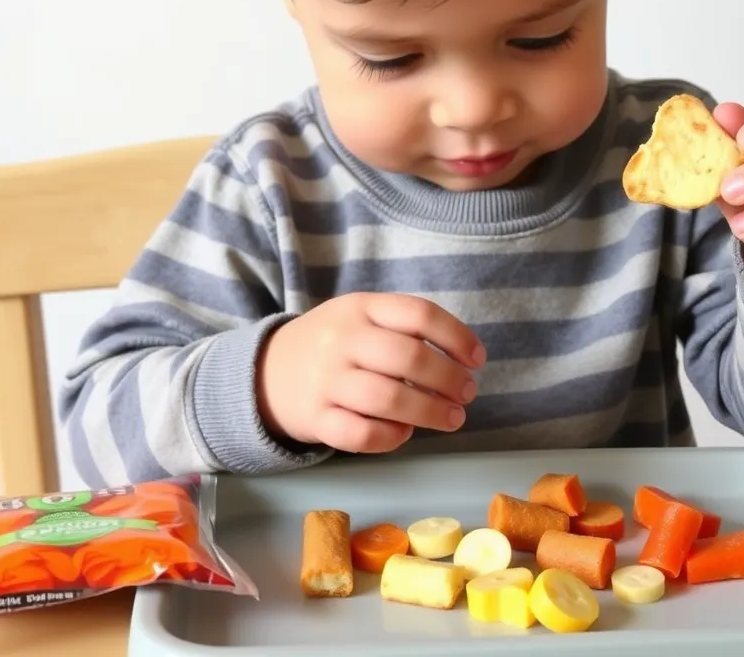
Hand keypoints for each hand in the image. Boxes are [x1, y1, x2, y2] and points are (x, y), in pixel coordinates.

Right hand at [256, 293, 485, 451]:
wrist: (266, 372)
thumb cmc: (333, 344)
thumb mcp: (361, 318)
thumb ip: (403, 329)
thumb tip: (461, 361)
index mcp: (360, 307)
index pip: (418, 314)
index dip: (456, 336)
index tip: (477, 359)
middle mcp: (342, 340)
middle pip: (408, 358)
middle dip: (448, 379)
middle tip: (467, 393)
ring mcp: (326, 381)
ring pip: (388, 400)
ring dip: (431, 412)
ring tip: (453, 418)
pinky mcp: (315, 419)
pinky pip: (361, 435)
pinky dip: (392, 437)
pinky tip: (406, 432)